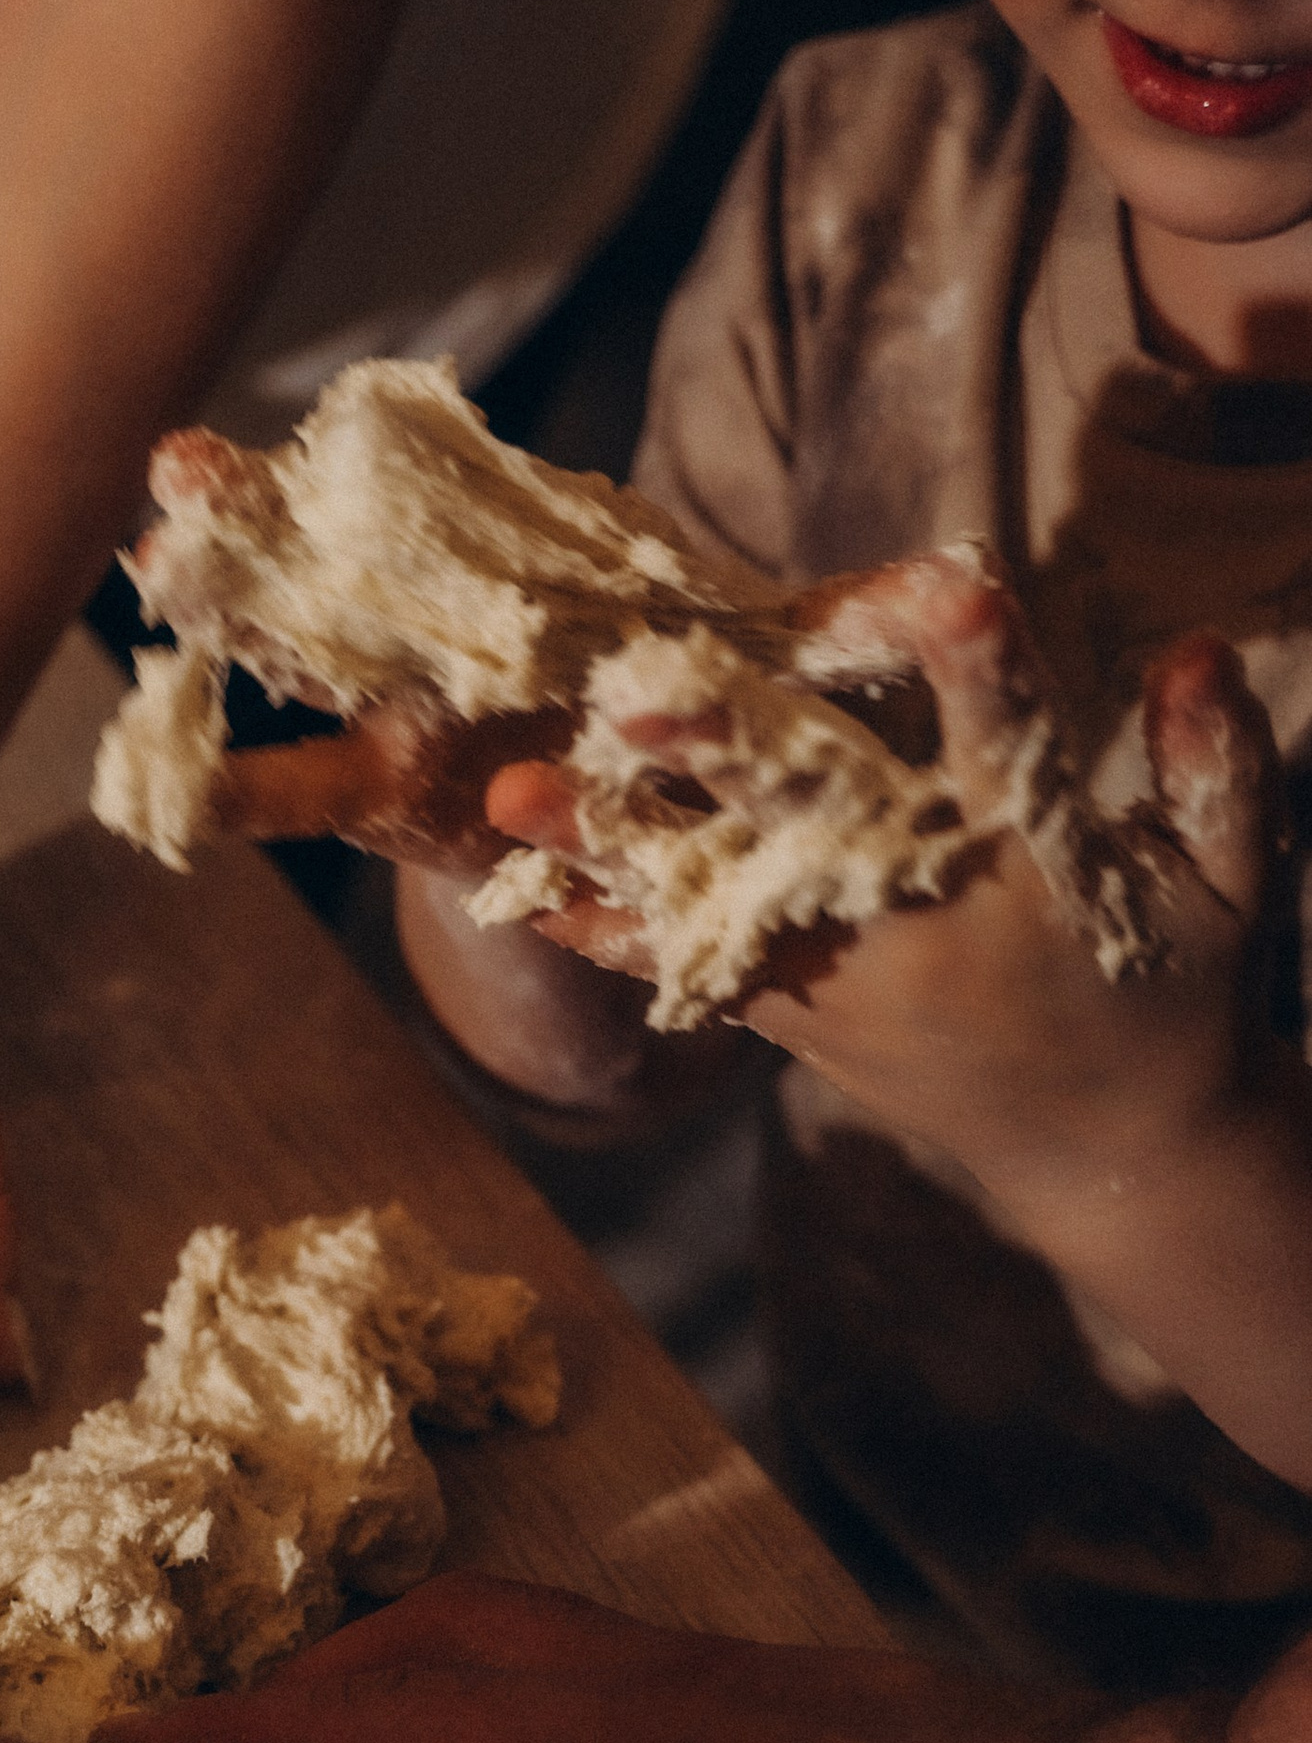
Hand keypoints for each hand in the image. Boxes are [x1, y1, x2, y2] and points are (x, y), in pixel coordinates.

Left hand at [488, 559, 1284, 1205]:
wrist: (1110, 1152)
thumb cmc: (1177, 989)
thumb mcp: (1233, 885)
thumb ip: (1219, 766)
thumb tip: (1200, 645)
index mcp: (1033, 864)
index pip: (1008, 742)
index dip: (982, 665)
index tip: (950, 589)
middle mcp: (921, 919)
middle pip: (814, 814)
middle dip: (723, 754)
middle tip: (631, 697)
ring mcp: (844, 975)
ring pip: (715, 893)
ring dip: (610, 845)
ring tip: (509, 796)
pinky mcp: (795, 1016)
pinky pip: (685, 970)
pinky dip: (602, 928)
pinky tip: (511, 887)